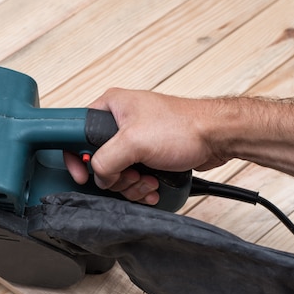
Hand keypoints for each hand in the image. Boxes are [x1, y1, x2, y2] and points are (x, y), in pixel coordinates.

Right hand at [65, 89, 226, 203]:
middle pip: (97, 160)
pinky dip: (141, 187)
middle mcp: (119, 122)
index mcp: (109, 107)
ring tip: (148, 180)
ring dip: (131, 185)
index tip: (82, 175)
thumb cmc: (183, 126)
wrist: (217, 137)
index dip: (76, 157)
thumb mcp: (133, 142)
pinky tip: (154, 185)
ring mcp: (134, 140)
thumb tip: (98, 176)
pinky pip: (132, 177)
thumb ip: (105, 161)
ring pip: (115, 173)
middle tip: (129, 175)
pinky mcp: (146, 155)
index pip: (75, 133)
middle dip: (114, 177)